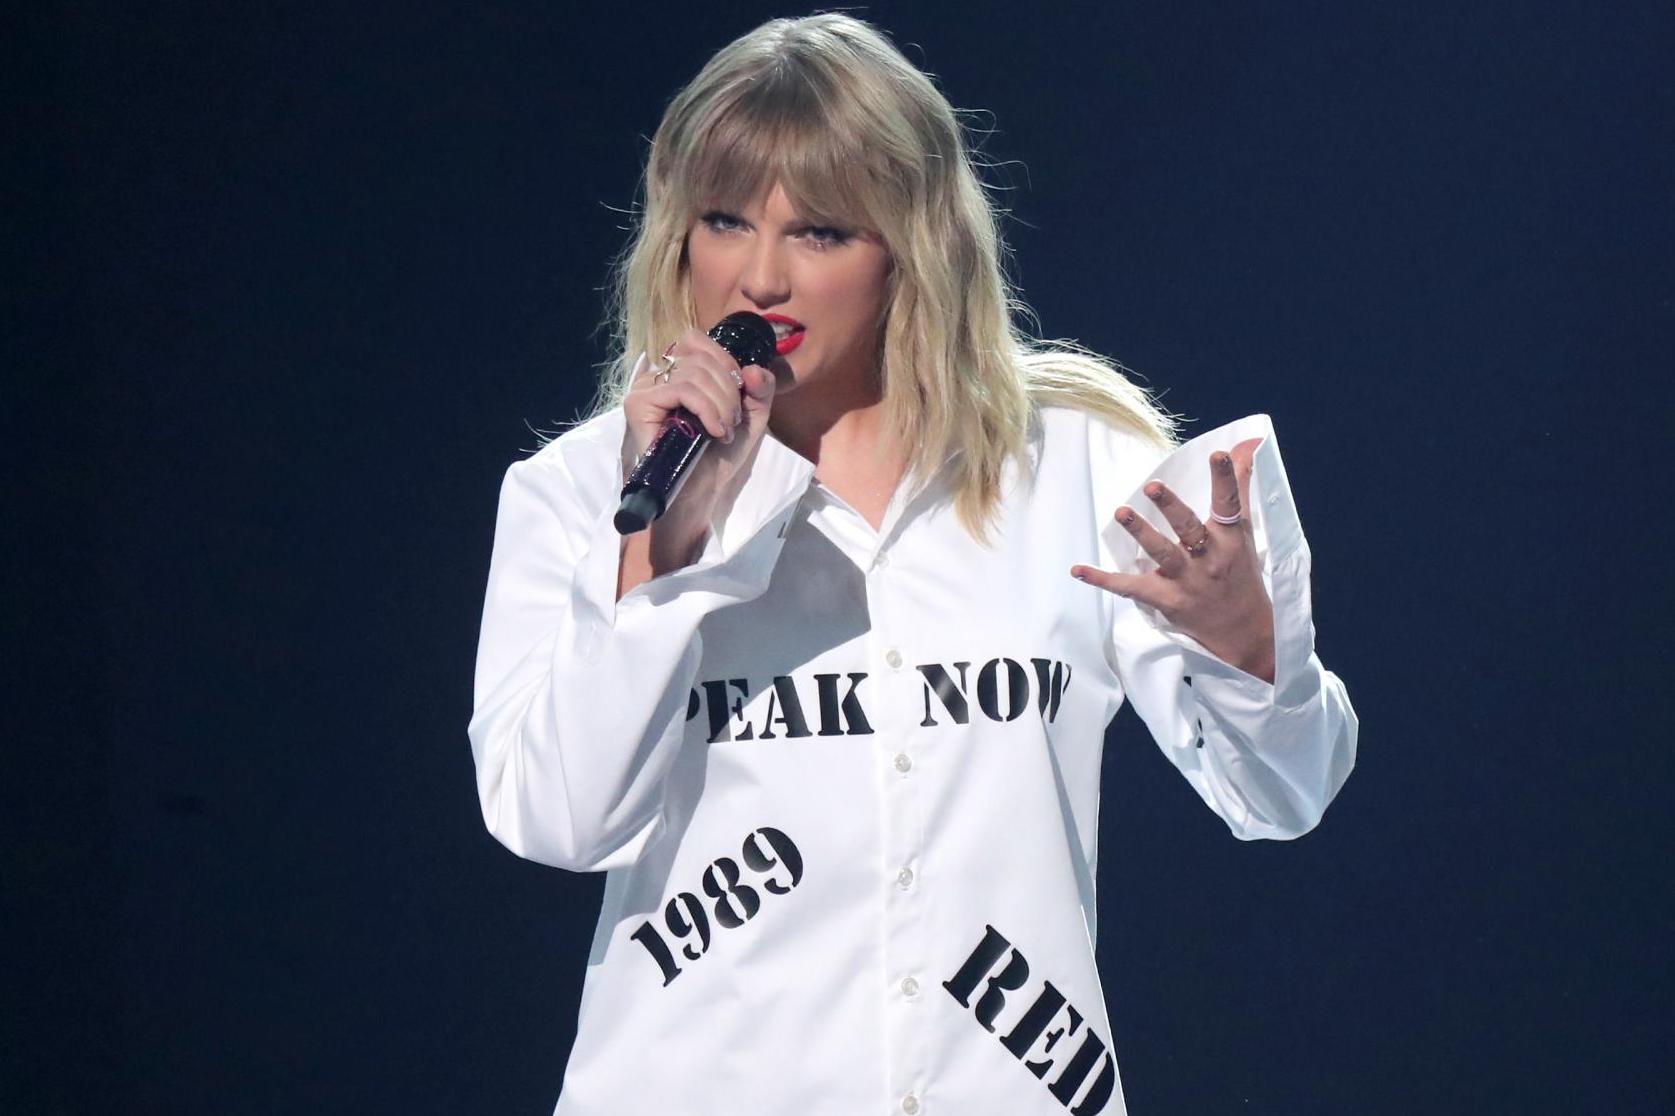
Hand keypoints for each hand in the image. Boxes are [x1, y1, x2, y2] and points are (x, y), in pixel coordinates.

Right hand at [617, 331, 779, 592]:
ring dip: (721, 403)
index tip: (739, 394)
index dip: (724, 361)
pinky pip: (682, 389)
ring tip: (724, 432)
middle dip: (729, 390)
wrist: (697, 496)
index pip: (696, 340)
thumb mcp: (749, 420)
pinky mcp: (639, 404)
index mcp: (678, 374)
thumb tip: (754, 367)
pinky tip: (714, 431)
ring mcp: (645, 389)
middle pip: (700, 356)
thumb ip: (760, 390)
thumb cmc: (716, 460)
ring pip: (694, 372)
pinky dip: (707, 408)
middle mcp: (658, 377)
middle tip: (732, 423)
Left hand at [1070, 438, 1276, 682]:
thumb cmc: (1240, 573)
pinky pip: (1129, 587)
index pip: (1229, 503)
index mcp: (1230, 538)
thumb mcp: (1243, 530)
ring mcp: (1186, 580)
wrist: (1243, 631)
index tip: (1219, 454)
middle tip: (1153, 487)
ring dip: (1141, 533)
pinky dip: (1102, 579)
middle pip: (1188, 528)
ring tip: (1122, 512)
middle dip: (1171, 507)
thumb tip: (1247, 442)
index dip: (1224, 478)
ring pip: (1162, 554)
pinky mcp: (1165, 600)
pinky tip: (1078, 569)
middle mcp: (1209, 558)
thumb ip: (1239, 485)